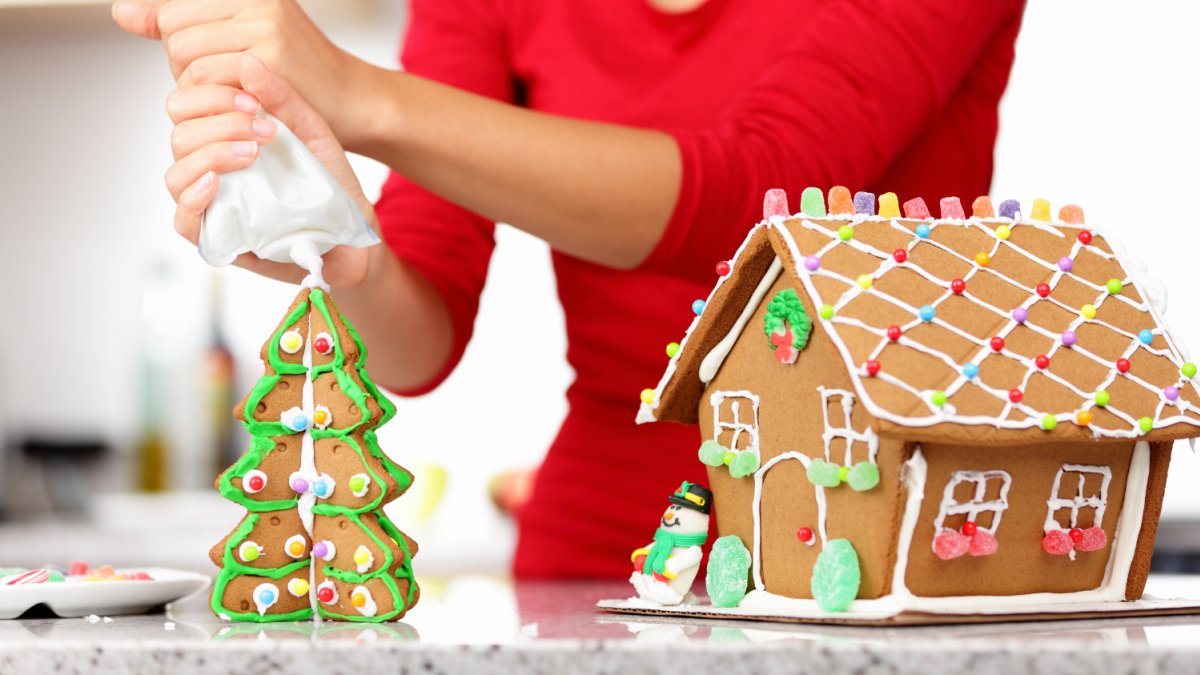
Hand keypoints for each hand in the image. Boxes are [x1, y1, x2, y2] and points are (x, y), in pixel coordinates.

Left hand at [111, 0, 357, 141]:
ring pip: (183, 53)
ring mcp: (262, 23)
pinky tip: (243, 105)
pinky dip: (215, 99)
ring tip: (234, 95)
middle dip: (186, 64)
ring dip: (198, 85)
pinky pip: (205, 76)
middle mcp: (255, 0)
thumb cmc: (298, 74)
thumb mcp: (241, 35)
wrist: (352, 99)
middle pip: (172, 29)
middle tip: (226, 85)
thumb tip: (123, 13)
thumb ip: (183, 22)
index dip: (183, 45)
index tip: (218, 64)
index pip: (172, 12)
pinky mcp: (267, 57)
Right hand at [168, 52, 377, 288]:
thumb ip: (282, 97)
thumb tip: (248, 60)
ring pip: (176, 172)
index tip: (253, 102)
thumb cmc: (330, 184)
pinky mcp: (217, 238)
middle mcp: (211, 167)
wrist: (352, 233)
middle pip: (179, 133)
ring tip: (253, 154)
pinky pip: (183, 220)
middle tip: (263, 130)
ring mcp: (211, 202)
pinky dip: (194, 197)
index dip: (212, 95)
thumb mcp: (313, 133)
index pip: (188, 104)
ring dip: (211, 155)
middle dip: (218, 124)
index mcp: (226, 136)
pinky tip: (216, 182)